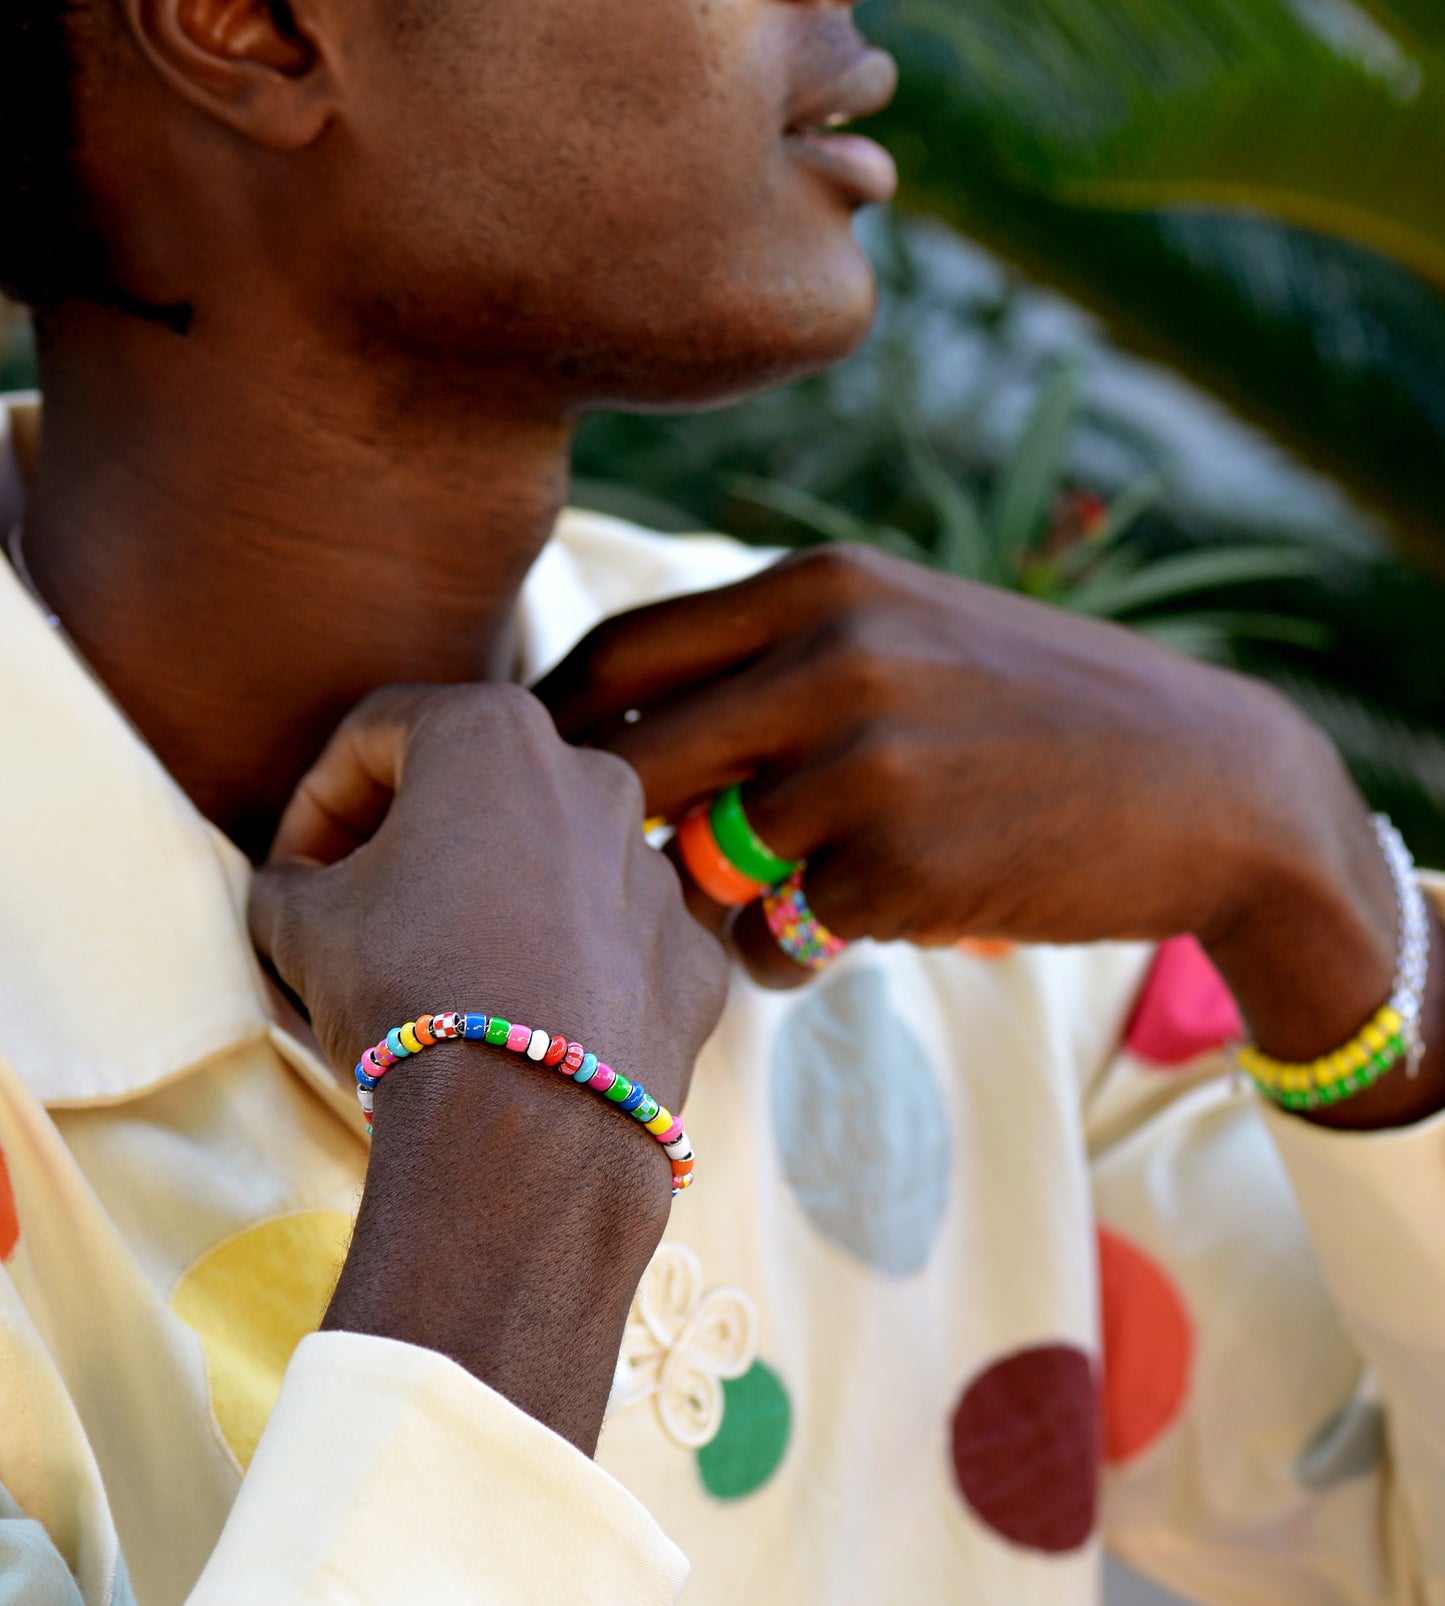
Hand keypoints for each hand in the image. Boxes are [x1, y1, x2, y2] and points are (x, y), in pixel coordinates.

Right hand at [249, 683, 727, 1450]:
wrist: (527, 1126)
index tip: (293, 871)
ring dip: (498, 900)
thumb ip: (289, 877)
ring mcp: (656, 868)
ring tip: (447, 976)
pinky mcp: (694, 954)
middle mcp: (595, 777)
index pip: (376, 735)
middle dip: (413, 840)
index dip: (316, 801)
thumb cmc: (404, 991)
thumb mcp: (298, 922)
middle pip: (479, 789)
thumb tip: (298, 885)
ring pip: (556, 864)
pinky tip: (525, 1024)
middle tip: (362, 911)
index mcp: (493, 732)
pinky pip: (617, 943)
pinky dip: (571, 967)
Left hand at [538, 545, 1442, 1125]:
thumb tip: (620, 731)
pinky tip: (858, 928)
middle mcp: (831, 659)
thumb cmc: (1034, 709)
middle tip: (616, 876)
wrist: (1209, 783)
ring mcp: (867, 763)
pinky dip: (792, 951)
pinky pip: (780, 935)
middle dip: (611, 834)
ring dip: (718, 909)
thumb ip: (774, 659)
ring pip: (702, 869)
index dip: (553, 729)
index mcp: (819, 584)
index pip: (618, 656)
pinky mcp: (903, 868)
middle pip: (631, 766)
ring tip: (786, 905)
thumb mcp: (906, 630)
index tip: (534, 785)